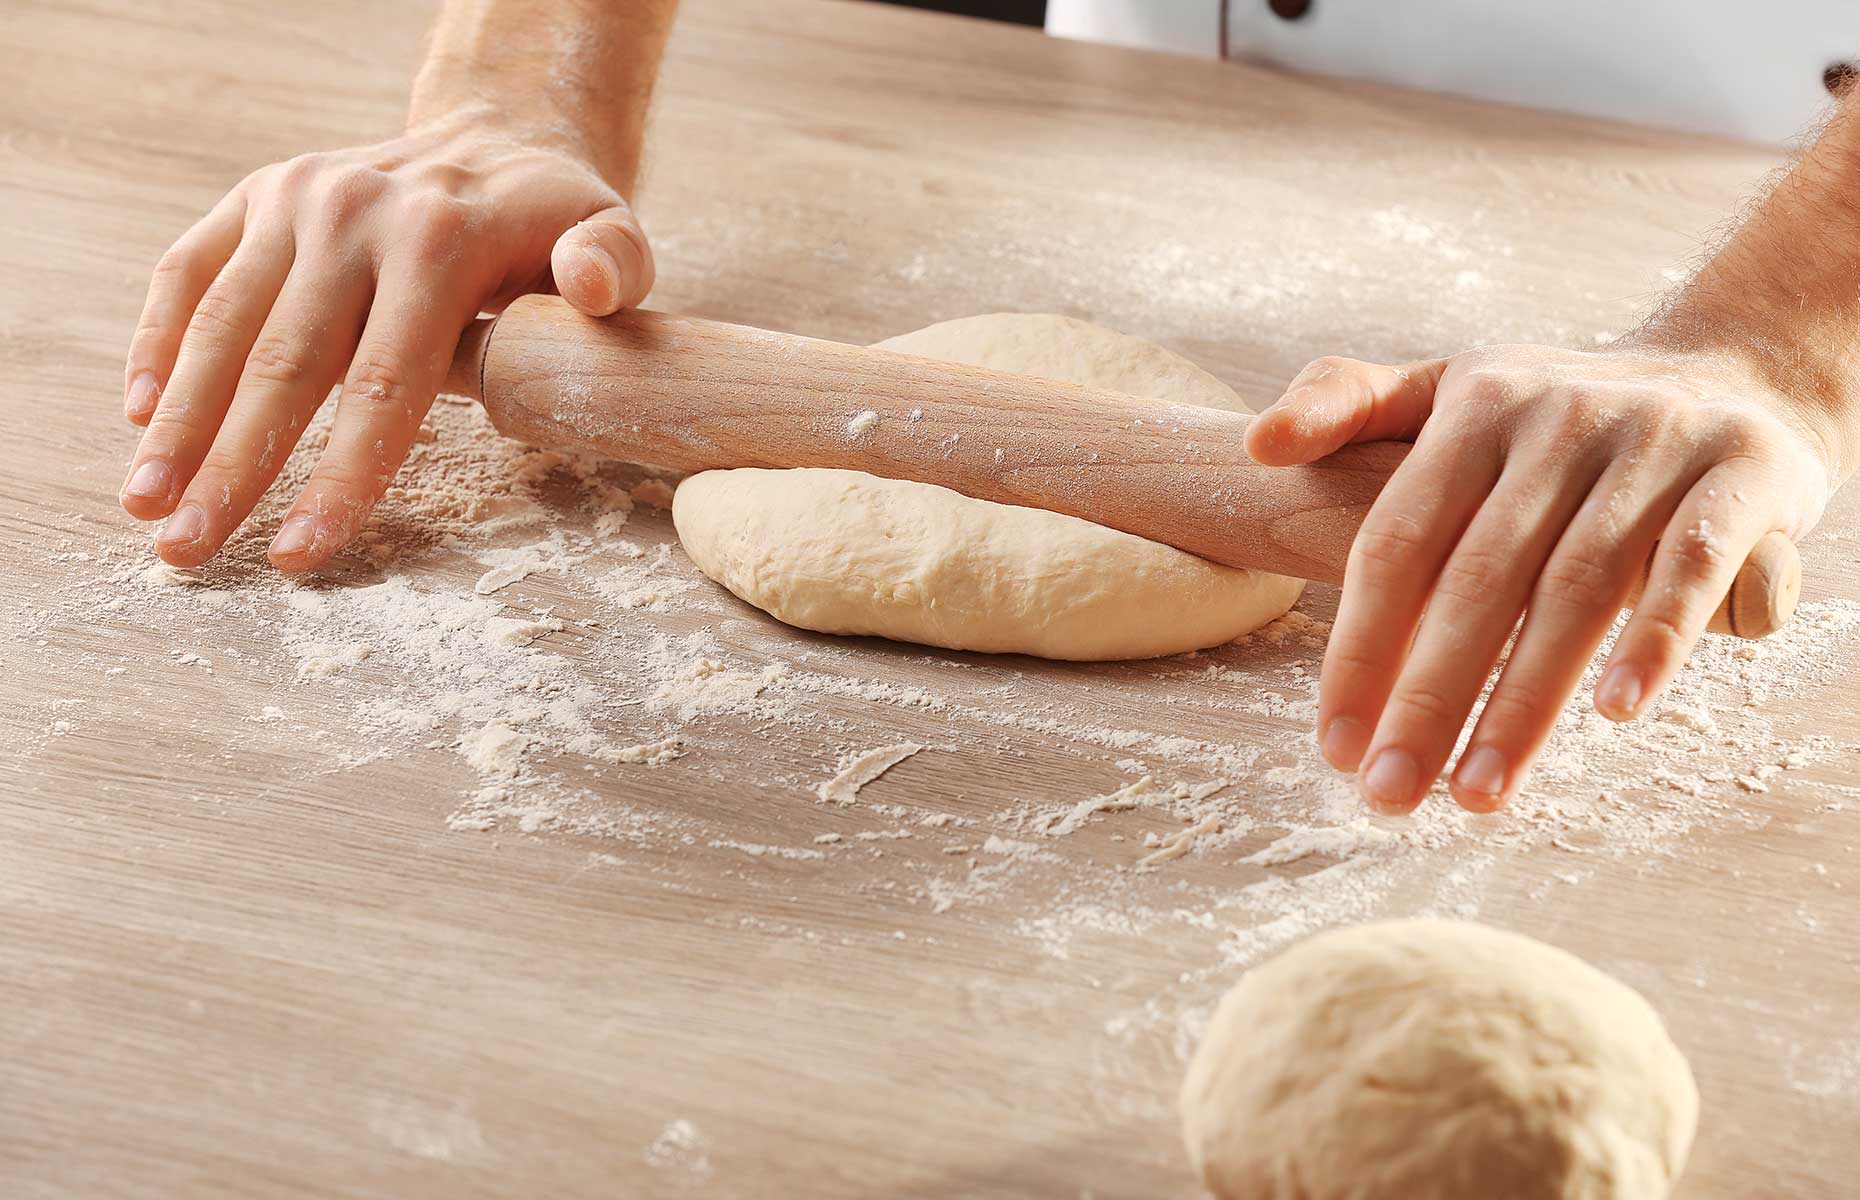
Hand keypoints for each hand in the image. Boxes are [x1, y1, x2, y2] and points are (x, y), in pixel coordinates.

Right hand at [118, 106, 653, 570]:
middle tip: (185, 550)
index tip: (300, 554)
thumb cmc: (558, 220)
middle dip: (231, 467)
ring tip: (145, 504)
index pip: (385, 383)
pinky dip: (159, 341)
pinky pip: (189, 272)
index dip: (341, 476)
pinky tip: (140, 414)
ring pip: (223, 324)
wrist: (501, 133)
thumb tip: (592, 286)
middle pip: (286, 364)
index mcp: (439, 239)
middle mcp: (355, 214)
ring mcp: (296, 200)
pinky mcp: (255, 196)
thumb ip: (616, 264)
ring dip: (177, 420)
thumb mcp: (614, 234)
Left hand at [1245, 342, 1836, 813]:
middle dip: (1426, 698)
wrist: (1735, 371)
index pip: (1398, 542)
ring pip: (1575, 589)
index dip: (1360, 648)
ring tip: (1476, 790)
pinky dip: (1653, 640)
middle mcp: (1560, 420)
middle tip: (1388, 795)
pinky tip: (1614, 714)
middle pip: (1477, 580)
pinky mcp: (1743, 475)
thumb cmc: (1556, 414)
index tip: (1335, 746)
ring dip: (1523, 701)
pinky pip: (1689, 569)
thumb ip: (1348, 403)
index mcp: (1476, 406)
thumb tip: (1257, 448)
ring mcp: (1653, 445)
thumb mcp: (1450, 387)